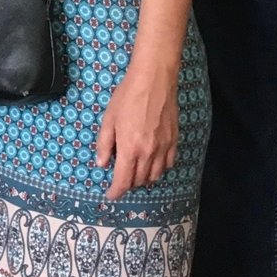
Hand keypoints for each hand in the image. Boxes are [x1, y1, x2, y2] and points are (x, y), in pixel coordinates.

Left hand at [94, 62, 179, 199]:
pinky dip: (159, 169)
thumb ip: (104, 144)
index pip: (123, 180)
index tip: (110, 195)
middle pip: (139, 180)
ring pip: (154, 175)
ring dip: (143, 179)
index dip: (115, 191)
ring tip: (135, 173)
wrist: (153, 80)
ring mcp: (163, 148)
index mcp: (129, 148)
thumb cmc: (128, 97)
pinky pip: (168, 164)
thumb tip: (102, 163)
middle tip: (120, 179)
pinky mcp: (174, 141)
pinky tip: (152, 163)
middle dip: (128, 184)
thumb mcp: (109, 119)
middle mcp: (148, 153)